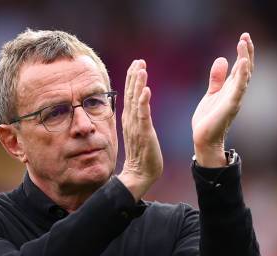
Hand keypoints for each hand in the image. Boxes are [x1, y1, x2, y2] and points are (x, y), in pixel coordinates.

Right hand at [118, 59, 162, 200]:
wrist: (139, 174)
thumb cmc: (142, 157)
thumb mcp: (139, 134)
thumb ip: (138, 121)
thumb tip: (139, 112)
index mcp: (130, 119)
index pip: (130, 96)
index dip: (132, 79)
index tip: (136, 64)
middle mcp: (130, 120)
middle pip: (131, 94)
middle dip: (134, 76)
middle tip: (139, 60)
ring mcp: (136, 126)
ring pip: (136, 100)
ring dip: (138, 83)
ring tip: (141, 68)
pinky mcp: (143, 133)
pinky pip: (143, 115)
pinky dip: (144, 102)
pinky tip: (146, 90)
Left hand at [192, 33, 254, 166]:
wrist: (203, 139)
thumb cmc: (208, 120)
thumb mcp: (211, 94)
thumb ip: (217, 79)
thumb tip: (222, 59)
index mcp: (231, 89)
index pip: (240, 67)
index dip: (243, 52)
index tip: (243, 37)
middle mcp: (236, 92)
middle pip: (246, 68)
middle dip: (246, 52)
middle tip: (245, 36)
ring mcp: (234, 99)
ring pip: (244, 76)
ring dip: (245, 59)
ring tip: (243, 43)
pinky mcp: (230, 106)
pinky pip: (239, 88)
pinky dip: (242, 75)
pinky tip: (242, 63)